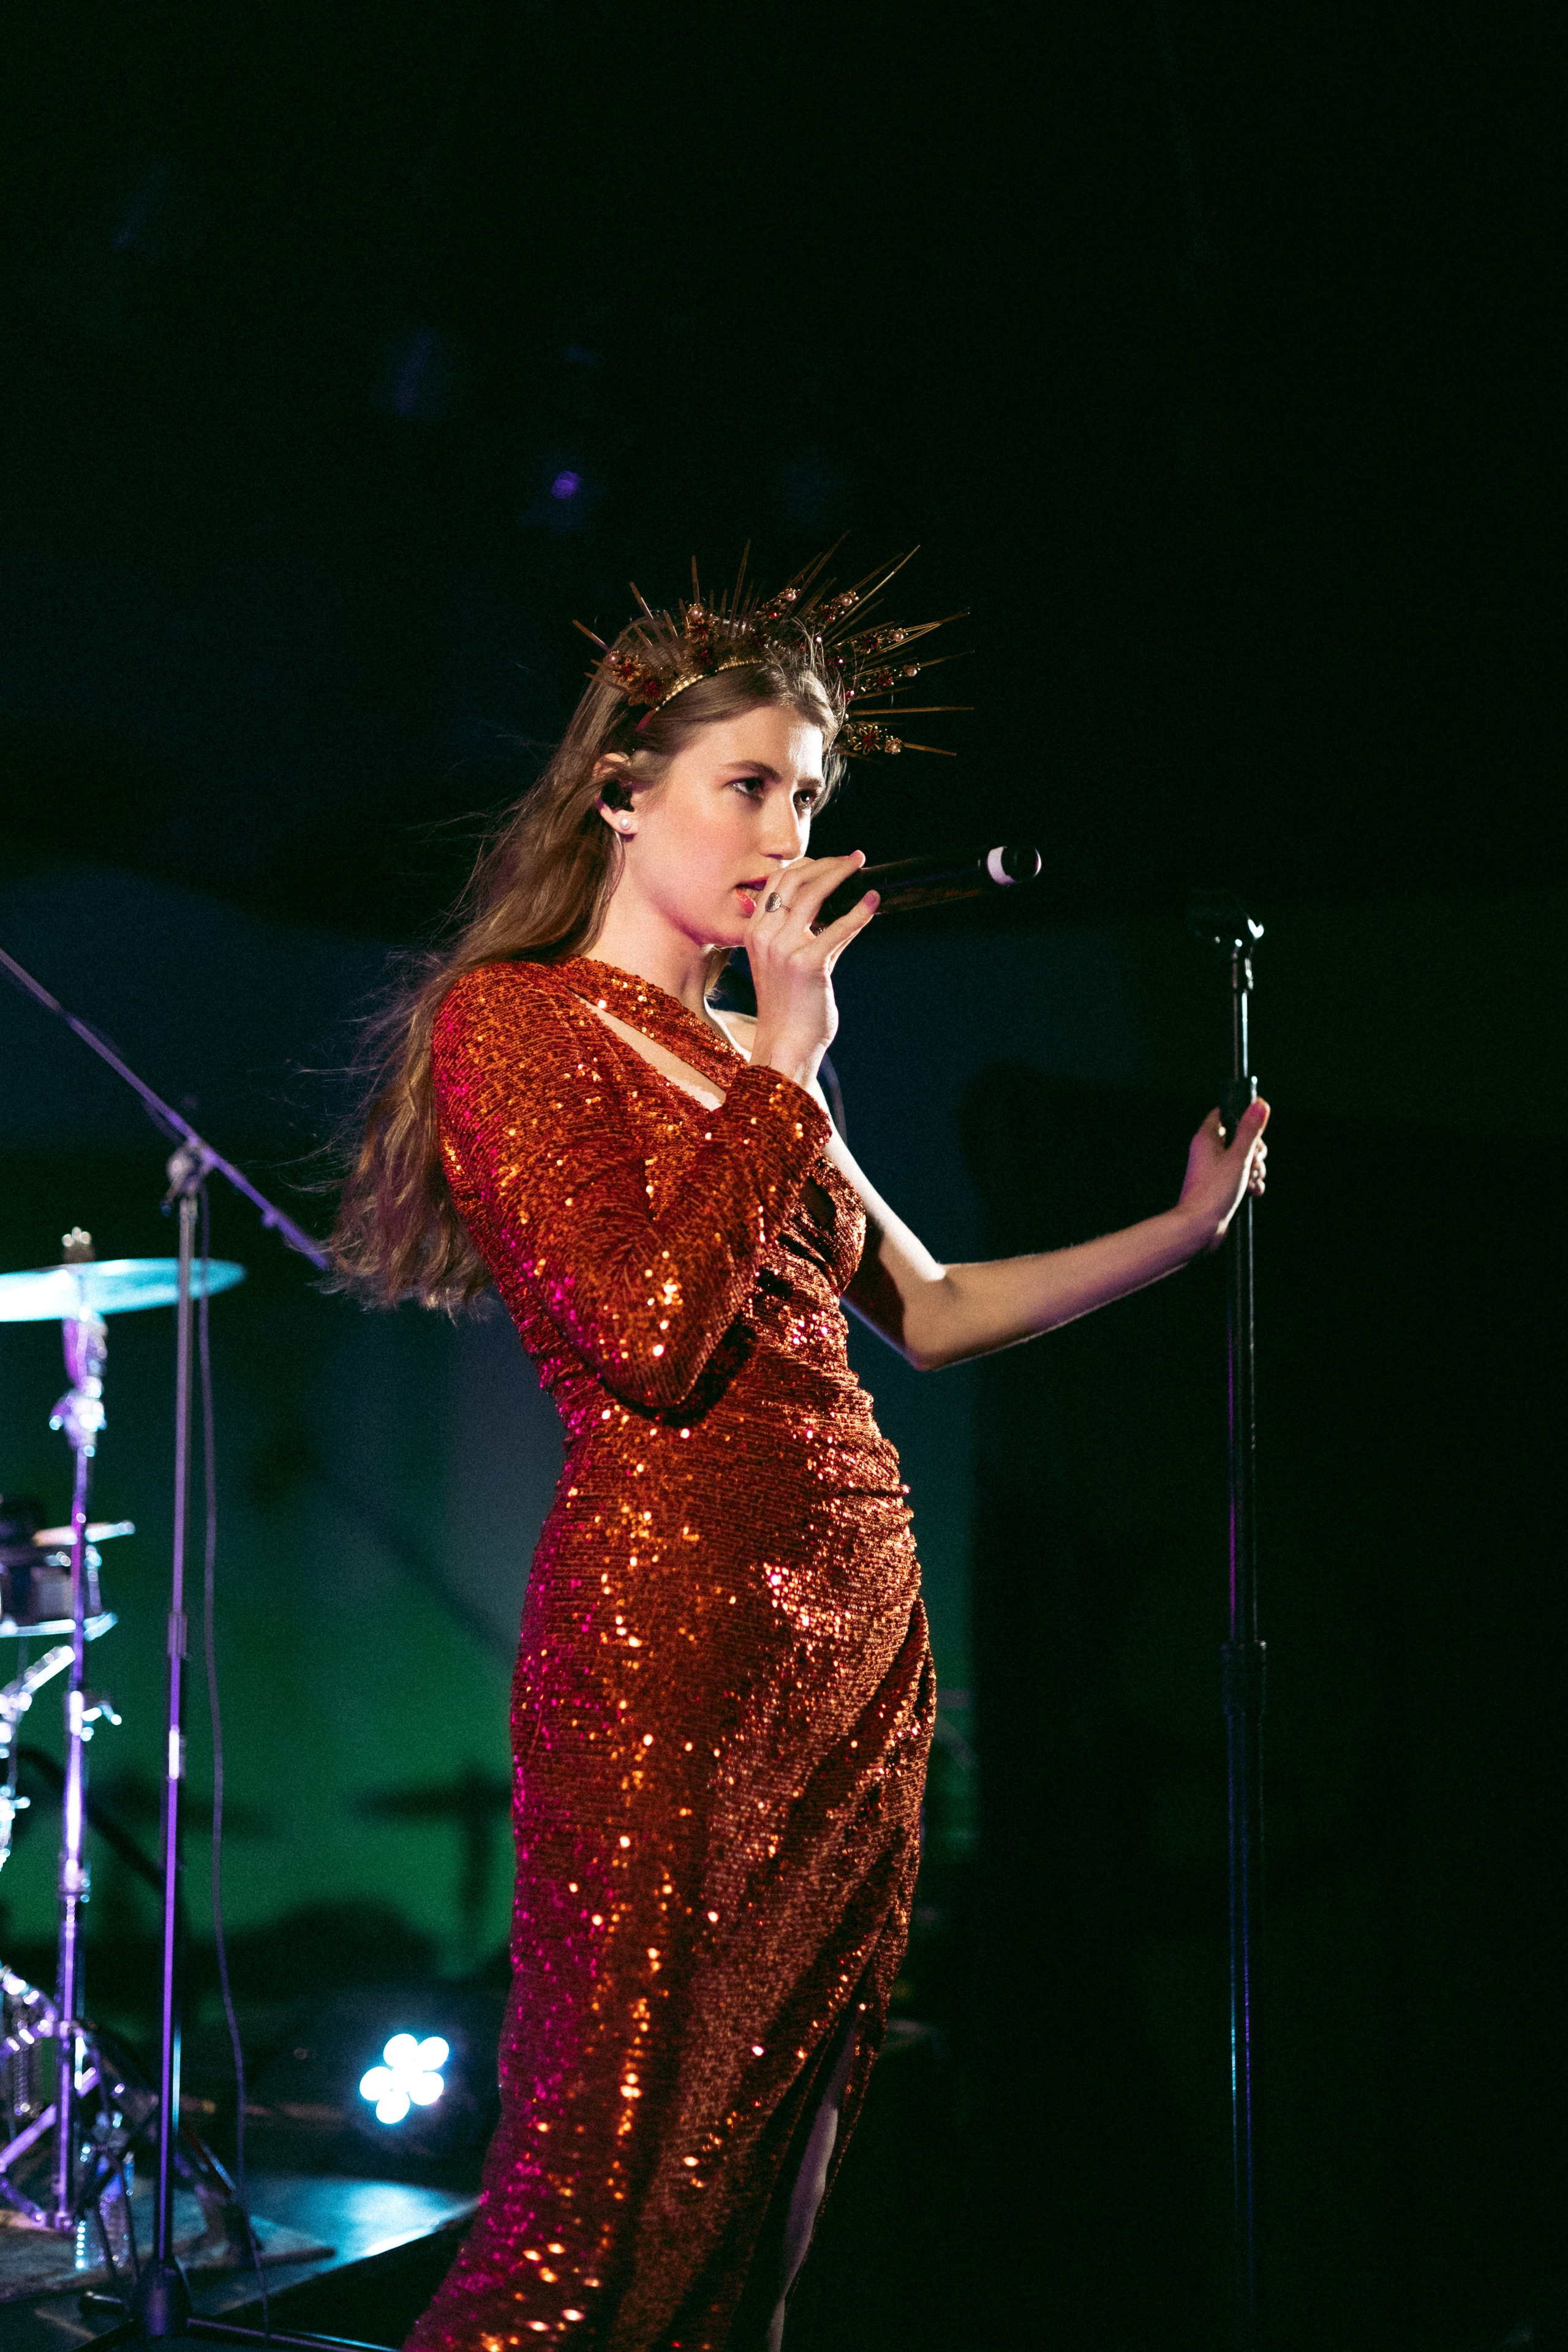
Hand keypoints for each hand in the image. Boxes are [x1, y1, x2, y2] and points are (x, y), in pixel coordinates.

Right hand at [745, 852, 878, 1091]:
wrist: (784, 1044)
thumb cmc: (788, 1007)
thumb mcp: (787, 963)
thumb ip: (806, 935)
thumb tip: (839, 911)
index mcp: (755, 932)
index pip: (777, 882)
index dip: (804, 865)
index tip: (829, 860)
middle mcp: (765, 936)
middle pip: (793, 880)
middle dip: (825, 863)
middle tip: (852, 858)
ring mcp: (783, 949)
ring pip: (813, 894)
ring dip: (840, 875)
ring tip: (859, 868)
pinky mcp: (807, 964)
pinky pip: (837, 928)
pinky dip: (859, 912)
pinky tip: (873, 902)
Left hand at [1177, 1098, 1269, 1253]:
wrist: (1200, 1226)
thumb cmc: (1213, 1192)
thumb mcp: (1238, 1157)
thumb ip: (1250, 1131)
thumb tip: (1259, 1104)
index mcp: (1206, 1138)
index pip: (1223, 1114)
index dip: (1242, 1118)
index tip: (1256, 1127)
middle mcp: (1208, 1152)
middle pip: (1239, 1138)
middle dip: (1255, 1151)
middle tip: (1254, 1162)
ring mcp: (1214, 1170)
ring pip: (1242, 1159)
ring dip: (1254, 1169)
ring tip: (1251, 1180)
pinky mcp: (1220, 1186)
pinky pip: (1240, 1177)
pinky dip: (1249, 1182)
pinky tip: (1252, 1191)